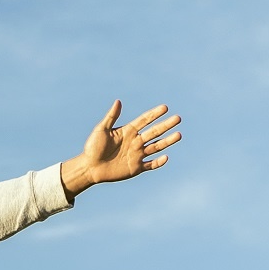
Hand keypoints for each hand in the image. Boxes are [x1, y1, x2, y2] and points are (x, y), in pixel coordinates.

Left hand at [60, 100, 182, 196]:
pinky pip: (150, 165)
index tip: (165, 108)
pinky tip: (166, 157)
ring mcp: (137, 155)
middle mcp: (135, 142)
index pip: (144, 120)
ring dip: (167, 141)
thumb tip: (118, 101)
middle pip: (154, 132)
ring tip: (179, 135)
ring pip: (156, 146)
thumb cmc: (93, 147)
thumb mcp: (101, 130)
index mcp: (128, 131)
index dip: (154, 114)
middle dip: (166, 125)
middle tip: (178, 118)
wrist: (89, 168)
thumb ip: (111, 117)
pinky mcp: (136, 168)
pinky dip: (158, 162)